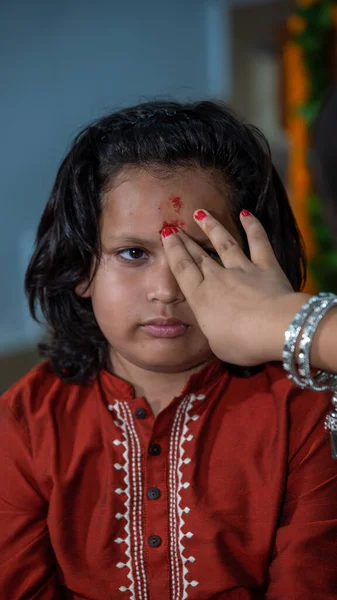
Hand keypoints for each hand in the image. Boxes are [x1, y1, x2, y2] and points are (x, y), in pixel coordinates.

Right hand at [161, 210, 308, 365]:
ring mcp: (242, 269)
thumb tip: (213, 323)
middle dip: (185, 240)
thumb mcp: (216, 343)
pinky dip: (252, 226)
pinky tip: (245, 213)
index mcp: (201, 298)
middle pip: (198, 255)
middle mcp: (218, 278)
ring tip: (201, 213)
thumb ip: (212, 328)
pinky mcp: (266, 266)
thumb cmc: (242, 343)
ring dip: (212, 227)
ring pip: (224, 243)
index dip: (173, 250)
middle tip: (174, 226)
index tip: (166, 234)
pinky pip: (258, 242)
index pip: (182, 268)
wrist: (274, 328)